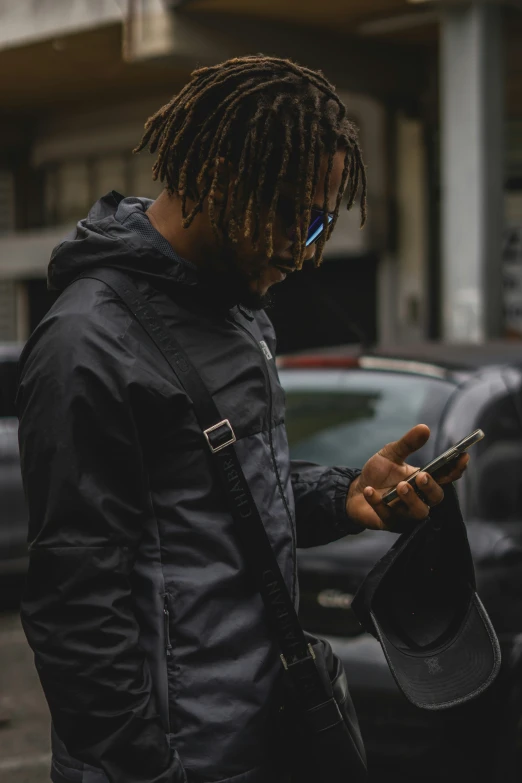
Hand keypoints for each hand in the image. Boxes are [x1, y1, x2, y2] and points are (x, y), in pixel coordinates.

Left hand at [346, 424, 468, 531]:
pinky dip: (378, 503)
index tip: (462, 456)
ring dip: (411, 499)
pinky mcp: (388, 523)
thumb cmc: (378, 473)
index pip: (446, 477)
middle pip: (436, 498)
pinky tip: (369, 491)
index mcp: (424, 481)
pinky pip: (387, 516)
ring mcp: (405, 513)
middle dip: (431, 487)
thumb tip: (424, 428)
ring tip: (401, 486)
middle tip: (422, 476)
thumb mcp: (391, 454)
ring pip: (418, 512)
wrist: (354, 491)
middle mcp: (419, 499)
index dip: (456, 469)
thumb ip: (408, 443)